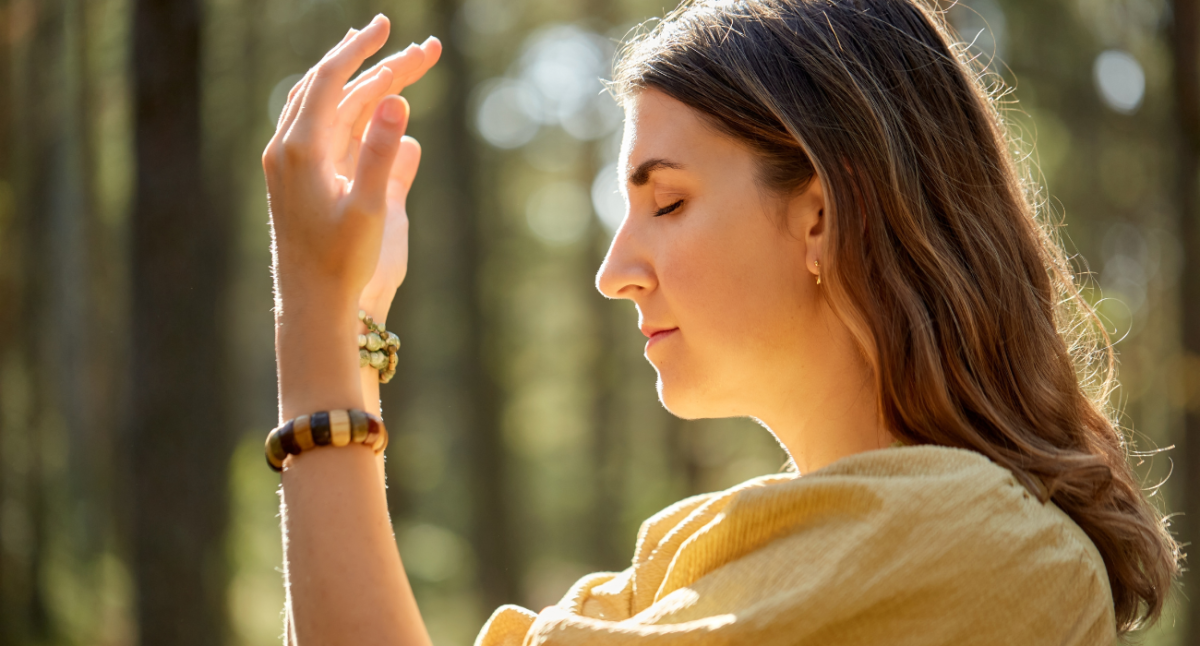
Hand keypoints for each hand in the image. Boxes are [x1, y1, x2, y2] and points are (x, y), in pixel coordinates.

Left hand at [263, 15, 438, 316]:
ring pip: (326, 106)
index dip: (361, 49)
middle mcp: (289, 147)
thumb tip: (398, 100)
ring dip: (360, 82)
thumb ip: (382, 152)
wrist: (311, 304)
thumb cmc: (342, 263)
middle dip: (372, 63)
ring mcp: (289, 161)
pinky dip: (347, 107)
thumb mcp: (370, 209)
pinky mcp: (296, 177)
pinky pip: (322, 128)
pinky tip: (367, 104)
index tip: (388, 27)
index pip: (330, 79)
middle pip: (332, 87)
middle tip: (411, 44)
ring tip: (389, 61)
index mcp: (301, 149)